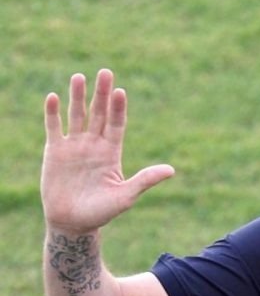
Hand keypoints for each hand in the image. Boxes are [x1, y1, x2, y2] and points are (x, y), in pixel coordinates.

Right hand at [41, 69, 174, 234]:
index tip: (121, 91)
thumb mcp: (125, 196)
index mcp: (112, 152)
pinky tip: (54, 97)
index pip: (117, 124)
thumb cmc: (101, 212)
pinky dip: (52, 113)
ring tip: (80, 76)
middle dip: (102, 94)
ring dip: (78, 97)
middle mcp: (94, 145)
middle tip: (106, 72)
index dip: (119, 108)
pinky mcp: (54, 151)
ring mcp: (74, 146)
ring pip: (77, 115)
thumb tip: (172, 170)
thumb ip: (145, 180)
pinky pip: (53, 128)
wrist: (73, 223)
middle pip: (99, 113)